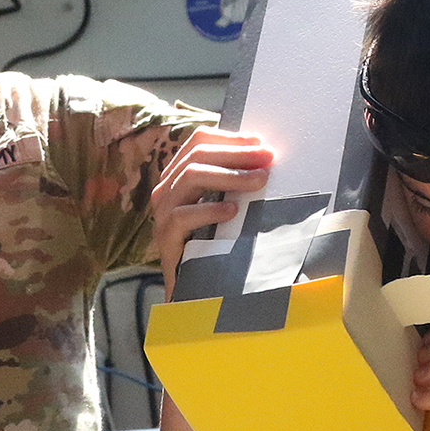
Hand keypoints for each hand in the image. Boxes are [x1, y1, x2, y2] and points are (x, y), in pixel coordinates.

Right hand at [151, 129, 271, 297]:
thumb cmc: (212, 246)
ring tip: (259, 181)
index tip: (259, 143)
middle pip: (197, 155)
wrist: (193, 293)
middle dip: (236, 153)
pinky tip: (233, 211)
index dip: (229, 138)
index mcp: (178, 176)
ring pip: (191, 177)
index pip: (198, 142)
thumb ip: (233, 184)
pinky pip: (184, 215)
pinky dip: (211, 209)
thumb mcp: (222, 208)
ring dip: (230, 176)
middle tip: (267, 159)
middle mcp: (166, 190)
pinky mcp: (165, 238)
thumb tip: (265, 160)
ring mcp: (162, 213)